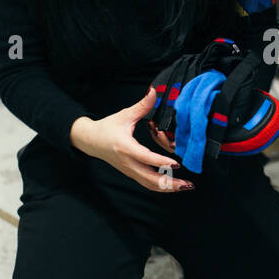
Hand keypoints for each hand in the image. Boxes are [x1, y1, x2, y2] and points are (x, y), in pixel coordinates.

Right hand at [72, 88, 192, 191]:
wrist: (90, 141)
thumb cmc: (107, 128)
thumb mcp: (124, 115)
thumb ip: (142, 105)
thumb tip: (154, 91)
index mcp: (126, 147)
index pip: (145, 157)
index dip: (161, 162)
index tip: (176, 164)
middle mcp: (128, 162)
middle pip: (150, 178)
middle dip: (170, 183)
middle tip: (187, 184)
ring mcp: (129, 170)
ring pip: (149, 184)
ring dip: (167, 187)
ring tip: (184, 187)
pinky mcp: (130, 173)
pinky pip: (146, 183)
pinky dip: (160, 187)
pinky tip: (172, 186)